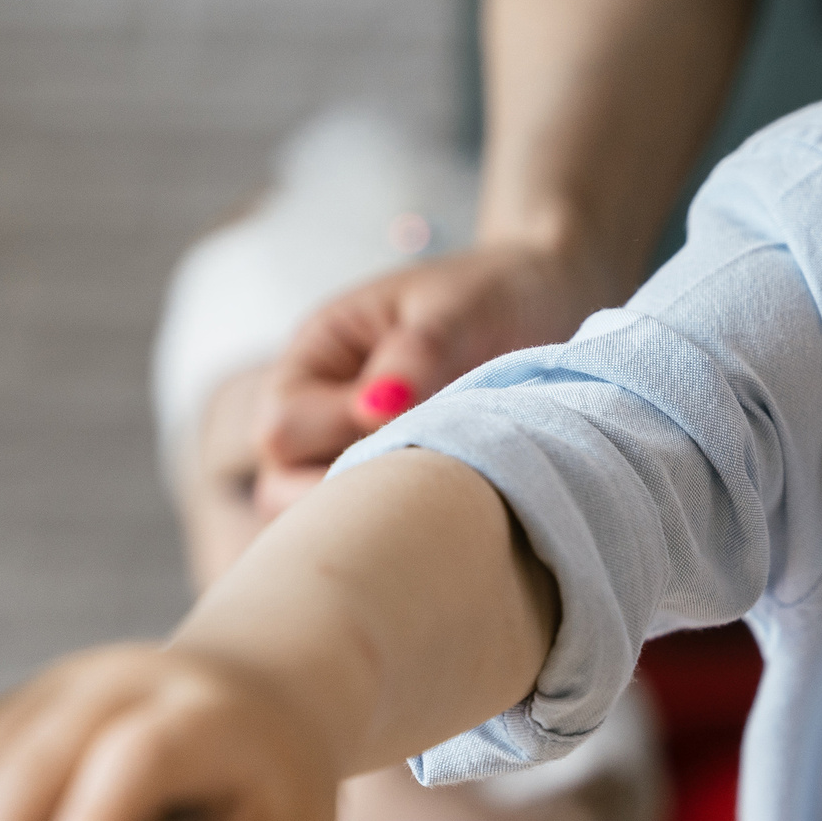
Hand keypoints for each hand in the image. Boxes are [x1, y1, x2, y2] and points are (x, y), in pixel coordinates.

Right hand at [253, 241, 606, 514]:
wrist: (540, 300)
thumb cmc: (490, 293)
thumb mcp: (455, 310)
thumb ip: (416, 356)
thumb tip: (373, 413)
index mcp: (317, 354)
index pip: (283, 427)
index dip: (337, 439)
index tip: (414, 426)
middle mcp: (319, 408)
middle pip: (282, 485)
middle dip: (348, 497)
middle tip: (431, 483)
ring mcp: (348, 449)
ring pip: (322, 516)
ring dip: (376, 517)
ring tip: (446, 493)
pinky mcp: (390, 480)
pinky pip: (371, 524)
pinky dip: (403, 527)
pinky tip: (451, 512)